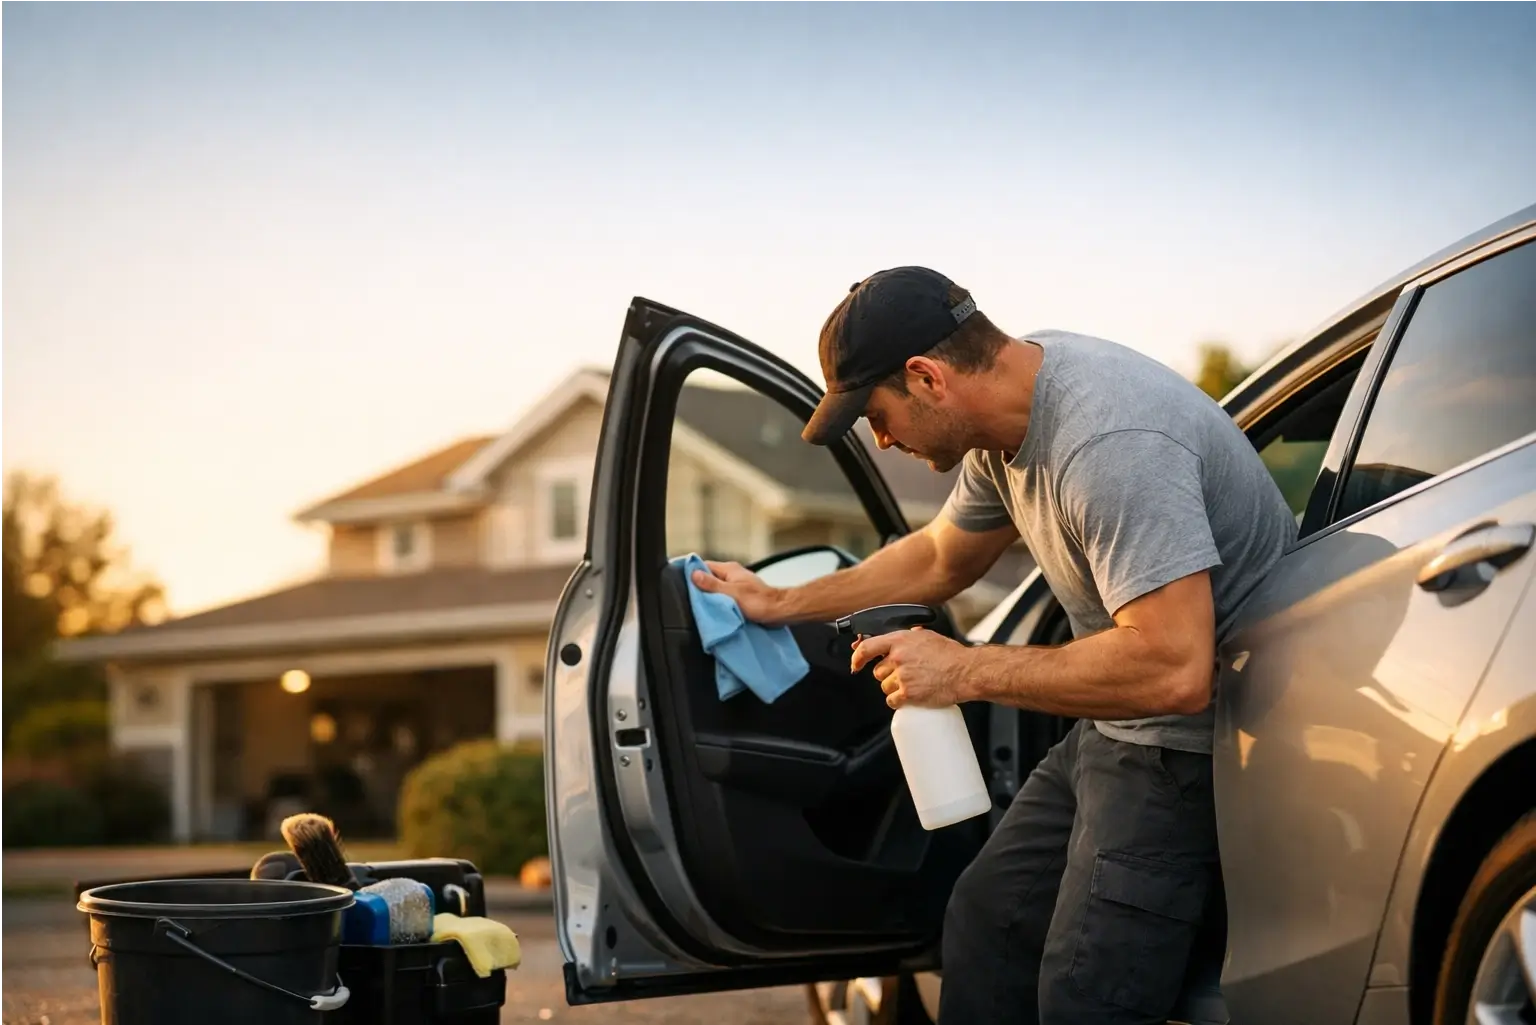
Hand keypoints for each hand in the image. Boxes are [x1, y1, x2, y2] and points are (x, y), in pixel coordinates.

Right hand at [690, 560, 785, 624]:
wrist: (778, 612)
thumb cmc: (759, 602)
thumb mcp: (731, 593)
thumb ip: (712, 584)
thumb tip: (694, 574)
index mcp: (729, 569)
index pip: (704, 565)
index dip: (693, 572)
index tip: (683, 582)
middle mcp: (732, 575)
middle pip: (709, 578)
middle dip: (700, 587)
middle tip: (691, 599)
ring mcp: (737, 585)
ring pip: (716, 589)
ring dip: (710, 597)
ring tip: (702, 606)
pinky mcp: (740, 596)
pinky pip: (724, 597)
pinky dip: (719, 603)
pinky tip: (715, 611)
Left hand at [850, 628, 969, 708]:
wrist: (966, 671)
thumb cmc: (951, 654)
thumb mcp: (927, 636)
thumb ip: (910, 637)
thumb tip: (901, 636)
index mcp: (900, 641)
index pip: (867, 648)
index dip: (857, 657)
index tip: (856, 663)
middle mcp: (898, 658)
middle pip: (878, 672)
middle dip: (888, 675)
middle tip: (905, 675)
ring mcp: (902, 677)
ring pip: (885, 687)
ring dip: (894, 689)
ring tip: (913, 684)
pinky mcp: (908, 694)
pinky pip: (892, 701)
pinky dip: (899, 702)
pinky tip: (910, 697)